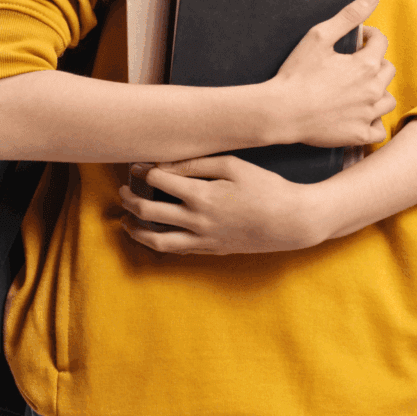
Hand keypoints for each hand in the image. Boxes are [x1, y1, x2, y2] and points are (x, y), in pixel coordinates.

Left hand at [119, 156, 326, 255]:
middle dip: (130, 200)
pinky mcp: (212, 250)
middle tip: (123, 190)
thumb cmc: (265, 187)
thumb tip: (165, 165)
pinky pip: (177, 251)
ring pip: (157, 241)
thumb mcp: (233, 166)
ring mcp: (203, 239)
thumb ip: (197, 164)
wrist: (292, 221)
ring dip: (136, 231)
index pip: (159, 181)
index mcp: (201, 195)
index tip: (138, 165)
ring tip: (126, 221)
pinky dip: (159, 243)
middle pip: (149, 212)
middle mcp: (197, 221)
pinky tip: (154, 235)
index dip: (143, 171)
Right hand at [267, 0, 395, 147]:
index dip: (369, 36)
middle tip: (354, 63)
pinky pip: (379, 129)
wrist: (282, 111)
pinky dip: (374, 122)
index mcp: (365, 65)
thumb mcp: (319, 36)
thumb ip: (349, 16)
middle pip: (387, 70)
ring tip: (359, 89)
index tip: (357, 39)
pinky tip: (360, 115)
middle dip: (375, 62)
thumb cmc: (297, 74)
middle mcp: (372, 90)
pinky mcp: (358, 134)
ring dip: (378, 91)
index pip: (381, 43)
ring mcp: (367, 114)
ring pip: (387, 100)